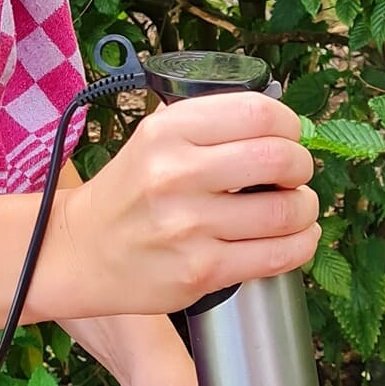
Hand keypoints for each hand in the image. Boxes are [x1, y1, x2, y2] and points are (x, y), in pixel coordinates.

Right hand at [45, 92, 318, 319]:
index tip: (289, 135)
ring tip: (296, 207)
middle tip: (295, 173)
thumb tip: (278, 126)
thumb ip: (207, 126)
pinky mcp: (202, 272)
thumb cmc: (127, 194)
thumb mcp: (152, 139)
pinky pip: (277, 256)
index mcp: (167, 133)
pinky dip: (301, 243)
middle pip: (280, 159)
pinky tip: (297, 237)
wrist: (78, 254)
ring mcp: (190, 228)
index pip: (257, 113)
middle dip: (302, 166)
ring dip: (306, 207)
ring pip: (287, 211)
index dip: (289, 124)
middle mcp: (177, 175)